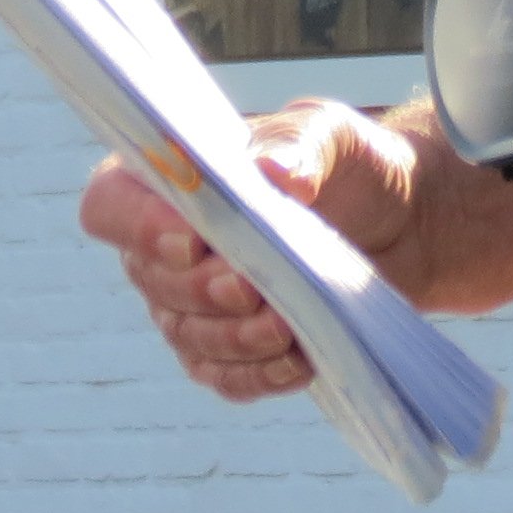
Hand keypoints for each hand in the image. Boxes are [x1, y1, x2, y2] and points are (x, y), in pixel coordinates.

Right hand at [80, 98, 430, 403]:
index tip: (193, 239)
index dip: (137, 226)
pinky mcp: (231, 351)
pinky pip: (225, 378)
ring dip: (235, 337)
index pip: (111, 203)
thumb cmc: (351, 165)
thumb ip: (300, 143)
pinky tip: (298, 359)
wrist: (402, 220)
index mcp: (175, 177)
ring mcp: (194, 305)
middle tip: (252, 285)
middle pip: (151, 281)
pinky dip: (259, 373)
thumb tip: (271, 173)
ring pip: (188, 336)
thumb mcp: (335, 134)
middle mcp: (167, 246)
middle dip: (202, 289)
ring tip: (286, 323)